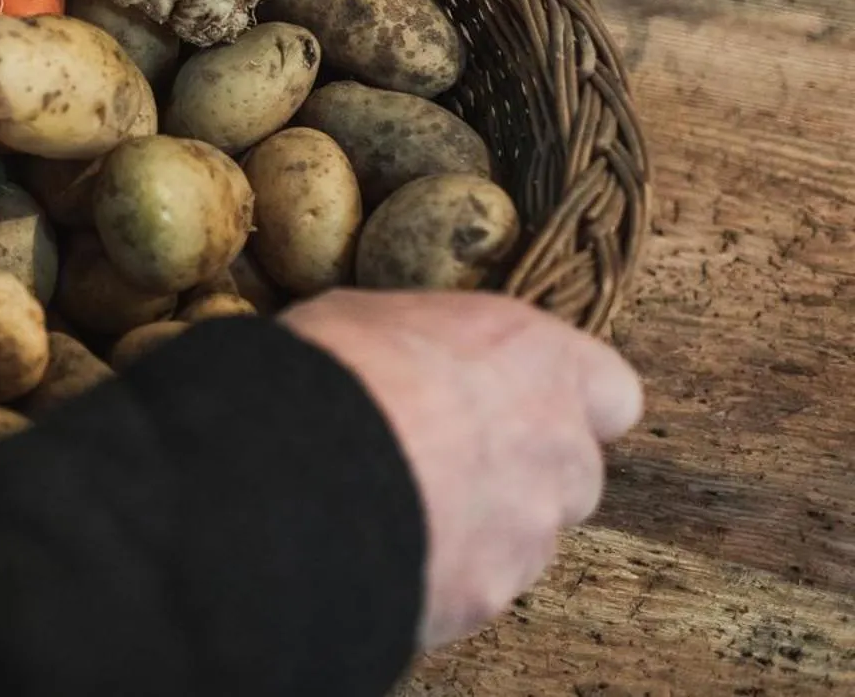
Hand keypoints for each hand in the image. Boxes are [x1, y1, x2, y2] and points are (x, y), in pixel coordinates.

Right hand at [282, 290, 642, 649]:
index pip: (610, 391)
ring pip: (524, 538)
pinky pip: (474, 587)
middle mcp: (557, 449)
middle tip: (444, 457)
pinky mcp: (488, 597)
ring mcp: (530, 533)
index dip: (566, 399)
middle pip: (571, 474)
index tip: (515, 396)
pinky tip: (377, 548)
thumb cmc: (338, 372)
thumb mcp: (369, 314)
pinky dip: (438, 572)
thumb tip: (399, 356)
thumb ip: (422, 343)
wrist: (302, 473)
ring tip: (393, 506)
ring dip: (477, 526)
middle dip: (521, 473)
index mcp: (540, 362)